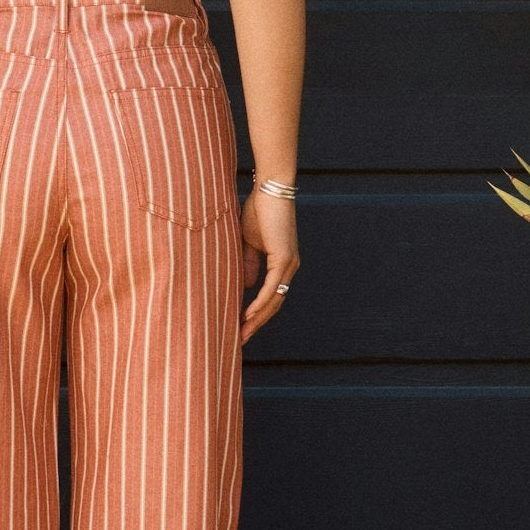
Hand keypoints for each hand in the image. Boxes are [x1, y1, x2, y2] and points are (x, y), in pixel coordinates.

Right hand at [239, 188, 298, 346]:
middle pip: (274, 304)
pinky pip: (271, 287)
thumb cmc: (259, 210)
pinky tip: (249, 315)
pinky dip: (260, 302)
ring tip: (242, 333)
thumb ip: (248, 264)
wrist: (271, 189)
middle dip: (257, 324)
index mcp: (282, 264)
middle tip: (241, 340)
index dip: (258, 314)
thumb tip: (244, 287)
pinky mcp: (284, 258)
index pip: (271, 296)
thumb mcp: (248, 242)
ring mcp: (289, 264)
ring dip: (258, 319)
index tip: (242, 327)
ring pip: (274, 300)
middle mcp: (289, 268)